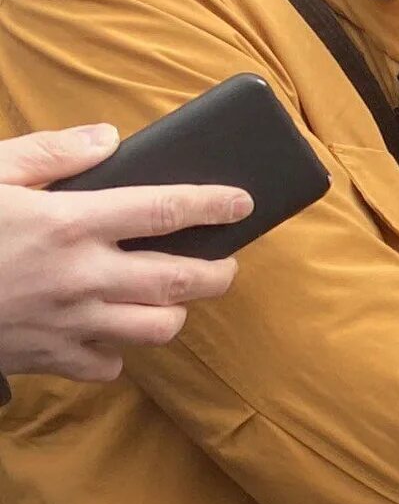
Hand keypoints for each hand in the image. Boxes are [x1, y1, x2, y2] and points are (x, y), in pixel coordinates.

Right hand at [0, 124, 247, 380]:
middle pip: (182, 280)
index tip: (245, 203)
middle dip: (218, 271)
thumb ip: (50, 153)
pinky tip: (107, 330)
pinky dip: (116, 350)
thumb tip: (109, 139)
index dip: (214, 205)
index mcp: (68, 222)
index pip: (165, 210)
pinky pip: (108, 364)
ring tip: (170, 295)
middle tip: (224, 262)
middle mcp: (80, 276)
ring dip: (173, 312)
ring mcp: (67, 322)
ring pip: (157, 328)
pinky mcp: (48, 358)